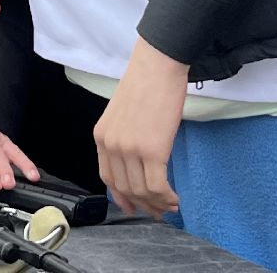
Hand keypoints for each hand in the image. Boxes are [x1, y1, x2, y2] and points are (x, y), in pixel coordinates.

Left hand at [95, 37, 187, 217]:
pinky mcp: (152, 150)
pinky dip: (167, 197)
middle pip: (124, 188)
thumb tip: (138, 161)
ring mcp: (130, 149)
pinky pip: (157, 186)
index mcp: (101, 136)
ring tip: (170, 205)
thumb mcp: (123, 113)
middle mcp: (111, 145)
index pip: (107, 177)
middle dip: (143, 204)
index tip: (134, 206)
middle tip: (159, 211)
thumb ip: (124, 137)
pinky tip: (175, 199)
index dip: (122, 196)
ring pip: (142, 191)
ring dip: (158, 204)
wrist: (158, 65)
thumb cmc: (146, 83)